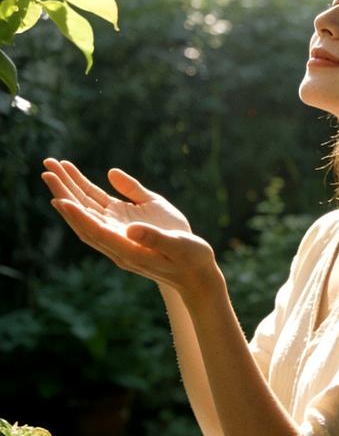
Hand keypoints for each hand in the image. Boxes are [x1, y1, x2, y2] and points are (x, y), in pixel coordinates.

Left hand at [41, 159, 217, 292]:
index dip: (78, 215)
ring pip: (87, 208)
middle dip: (64, 193)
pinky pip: (99, 204)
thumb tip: (132, 228)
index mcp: (127, 249)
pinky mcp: (124, 222)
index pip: (96, 231)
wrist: (193, 270)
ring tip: (53, 166)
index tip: (59, 200)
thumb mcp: (178, 246)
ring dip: (69, 187)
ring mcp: (117, 231)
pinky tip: (74, 176)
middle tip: (47, 170)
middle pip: (83, 215)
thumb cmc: (190, 258)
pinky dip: (84, 190)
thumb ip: (154, 237)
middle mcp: (116, 241)